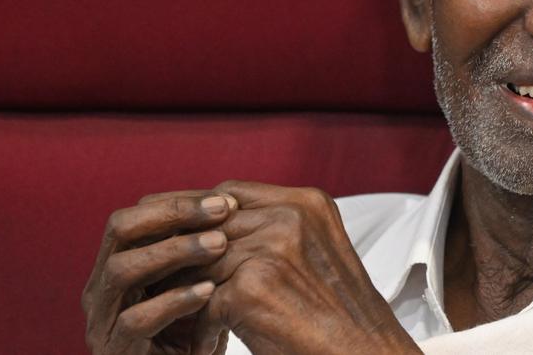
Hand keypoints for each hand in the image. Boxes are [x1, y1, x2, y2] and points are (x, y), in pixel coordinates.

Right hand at [82, 190, 237, 353]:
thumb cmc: (194, 332)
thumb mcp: (196, 284)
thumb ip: (200, 251)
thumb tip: (233, 201)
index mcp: (115, 266)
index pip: (133, 217)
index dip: (176, 202)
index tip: (225, 201)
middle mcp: (100, 290)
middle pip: (120, 231)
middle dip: (171, 214)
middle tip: (220, 211)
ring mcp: (102, 322)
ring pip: (122, 270)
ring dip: (174, 251)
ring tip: (219, 244)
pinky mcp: (115, 352)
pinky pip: (135, 320)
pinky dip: (173, 301)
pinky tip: (209, 291)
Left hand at [194, 181, 420, 354]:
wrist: (363, 351)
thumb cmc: (338, 312)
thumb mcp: (315, 251)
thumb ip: (276, 230)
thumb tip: (212, 229)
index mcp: (306, 203)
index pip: (230, 193)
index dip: (200, 218)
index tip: (183, 240)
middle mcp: (290, 217)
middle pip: (209, 226)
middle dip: (187, 258)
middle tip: (169, 283)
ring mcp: (271, 249)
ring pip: (201, 265)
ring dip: (191, 296)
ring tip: (189, 320)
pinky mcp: (252, 287)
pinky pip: (203, 303)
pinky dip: (202, 330)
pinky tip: (208, 345)